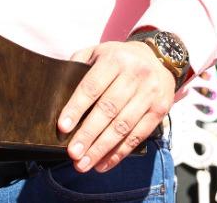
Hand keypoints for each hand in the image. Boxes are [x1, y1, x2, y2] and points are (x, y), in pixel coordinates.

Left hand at [57, 40, 177, 173]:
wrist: (158, 57)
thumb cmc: (118, 59)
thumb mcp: (97, 52)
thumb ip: (78, 67)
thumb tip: (57, 94)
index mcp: (114, 59)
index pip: (92, 86)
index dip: (76, 108)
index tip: (63, 127)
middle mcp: (134, 75)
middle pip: (108, 109)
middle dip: (88, 134)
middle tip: (72, 154)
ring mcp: (149, 93)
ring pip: (123, 126)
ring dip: (102, 149)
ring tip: (84, 164)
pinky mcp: (160, 110)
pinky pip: (138, 135)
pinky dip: (119, 152)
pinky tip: (104, 163)